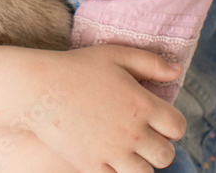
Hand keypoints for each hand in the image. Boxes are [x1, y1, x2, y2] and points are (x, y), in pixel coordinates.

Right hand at [17, 45, 185, 172]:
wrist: (38, 88)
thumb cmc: (76, 68)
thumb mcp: (114, 56)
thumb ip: (149, 62)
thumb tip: (177, 72)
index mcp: (142, 105)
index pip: (177, 127)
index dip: (171, 125)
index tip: (159, 120)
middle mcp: (132, 132)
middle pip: (165, 155)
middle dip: (159, 147)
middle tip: (143, 137)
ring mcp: (112, 152)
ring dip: (140, 163)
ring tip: (127, 151)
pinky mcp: (91, 165)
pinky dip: (116, 170)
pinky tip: (107, 156)